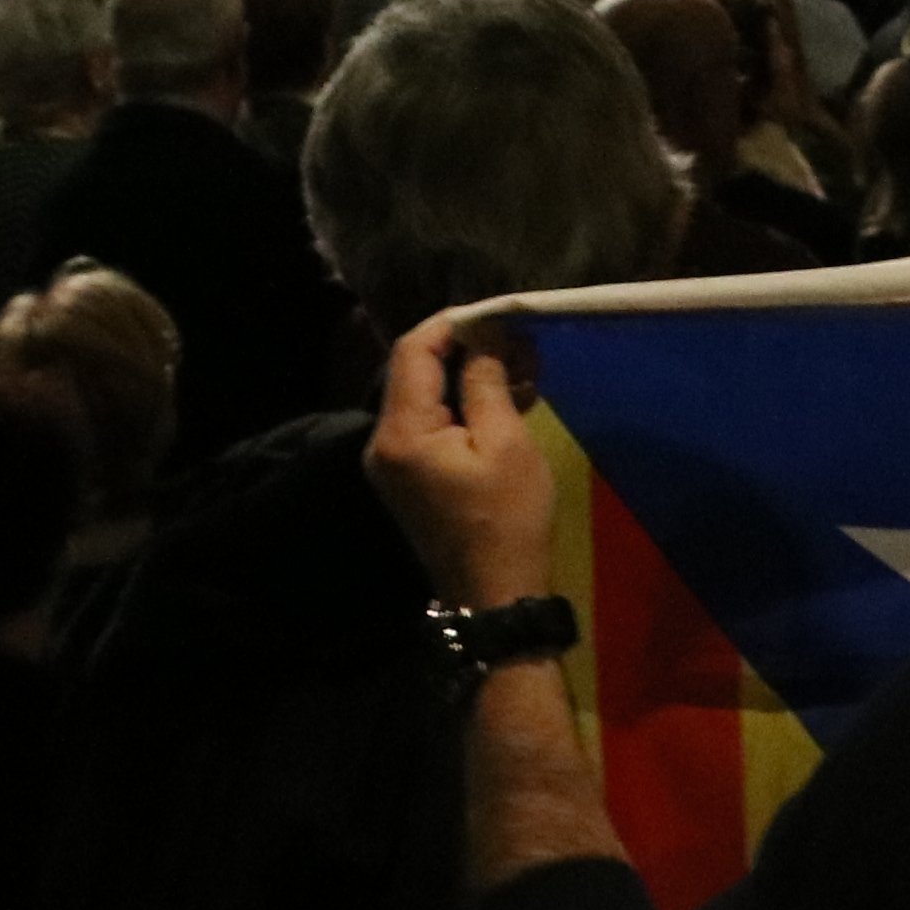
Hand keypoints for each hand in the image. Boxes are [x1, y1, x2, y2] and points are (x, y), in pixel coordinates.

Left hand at [367, 311, 557, 602]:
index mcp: (401, 432)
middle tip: (520, 341)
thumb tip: (484, 337)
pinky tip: (509, 398)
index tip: (499, 316)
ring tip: (525, 366)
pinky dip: (465, 405)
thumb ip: (486, 382)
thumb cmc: (506, 519)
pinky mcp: (410, 475)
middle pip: (415, 371)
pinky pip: (432, 423)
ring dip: (470, 376)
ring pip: (427, 396)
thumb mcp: (505, 444)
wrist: (495, 594)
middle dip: (467, 348)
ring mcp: (393, 461)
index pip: (412, 351)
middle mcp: (384, 441)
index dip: (453, 324)